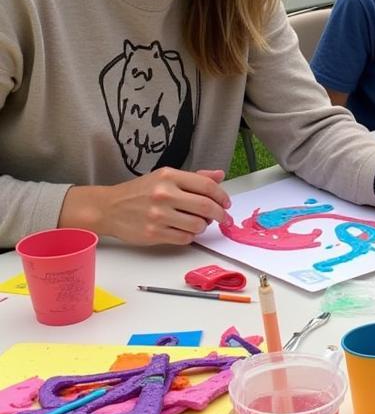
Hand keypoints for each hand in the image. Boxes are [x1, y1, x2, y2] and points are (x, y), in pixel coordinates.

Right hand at [61, 168, 229, 245]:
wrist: (108, 208)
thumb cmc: (139, 192)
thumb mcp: (164, 177)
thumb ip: (194, 177)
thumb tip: (219, 175)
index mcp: (169, 176)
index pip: (207, 186)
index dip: (222, 196)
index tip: (226, 203)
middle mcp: (164, 194)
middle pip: (206, 207)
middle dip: (220, 214)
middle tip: (223, 218)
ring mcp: (158, 215)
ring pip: (198, 225)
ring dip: (203, 226)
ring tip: (197, 223)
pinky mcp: (154, 233)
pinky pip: (185, 238)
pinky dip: (189, 236)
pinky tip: (183, 230)